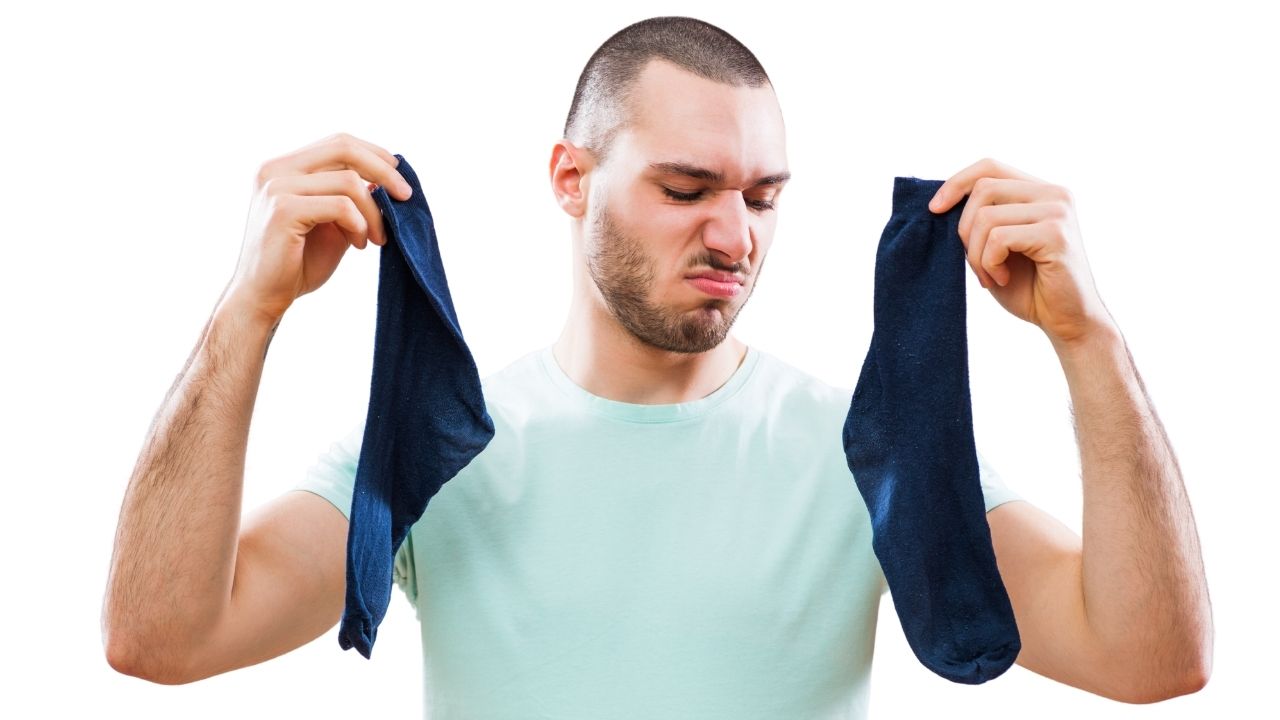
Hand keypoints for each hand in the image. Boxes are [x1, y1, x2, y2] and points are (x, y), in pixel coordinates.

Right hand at [226, 132, 414, 323]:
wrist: (264, 297)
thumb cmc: (298, 262)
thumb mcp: (332, 222)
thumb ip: (351, 198)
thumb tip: (388, 180)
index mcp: (284, 167)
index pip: (338, 143)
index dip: (375, 155)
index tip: (399, 179)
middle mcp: (275, 169)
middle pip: (344, 148)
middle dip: (383, 171)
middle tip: (405, 197)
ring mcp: (276, 187)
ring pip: (349, 182)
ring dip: (374, 212)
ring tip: (376, 238)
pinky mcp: (283, 210)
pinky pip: (340, 206)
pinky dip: (359, 225)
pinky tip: (360, 245)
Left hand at [928, 157, 1117, 347]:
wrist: (1066, 321)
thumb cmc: (1029, 286)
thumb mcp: (996, 246)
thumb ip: (981, 220)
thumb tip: (940, 203)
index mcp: (1040, 191)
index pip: (990, 166)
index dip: (957, 183)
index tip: (934, 209)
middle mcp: (1054, 193)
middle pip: (983, 189)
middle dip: (965, 230)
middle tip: (975, 262)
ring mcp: (1058, 210)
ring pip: (986, 216)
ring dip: (976, 253)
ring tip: (992, 275)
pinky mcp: (1055, 233)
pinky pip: (998, 238)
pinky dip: (989, 263)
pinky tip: (1003, 278)